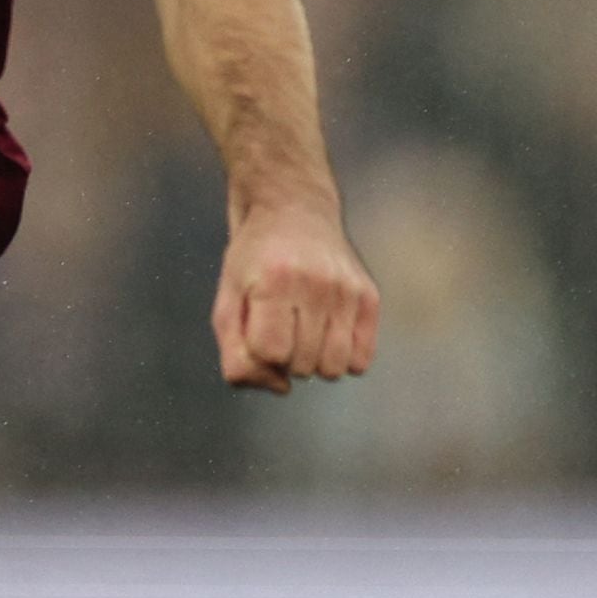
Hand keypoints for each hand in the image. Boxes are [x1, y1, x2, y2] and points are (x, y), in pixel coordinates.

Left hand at [214, 192, 376, 394]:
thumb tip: (281, 388)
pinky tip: (328, 335)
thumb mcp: (226, 301)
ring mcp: (347, 291)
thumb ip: (235, 355)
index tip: (257, 329)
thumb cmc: (254, 260)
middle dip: (285, 358)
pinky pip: (361, 360)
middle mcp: (316, 285)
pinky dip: (343, 359)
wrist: (293, 209)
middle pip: (301, 366)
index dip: (259, 352)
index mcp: (274, 282)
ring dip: (314, 363)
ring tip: (304, 333)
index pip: (270, 354)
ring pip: (333, 369)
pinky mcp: (369, 297)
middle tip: (281, 326)